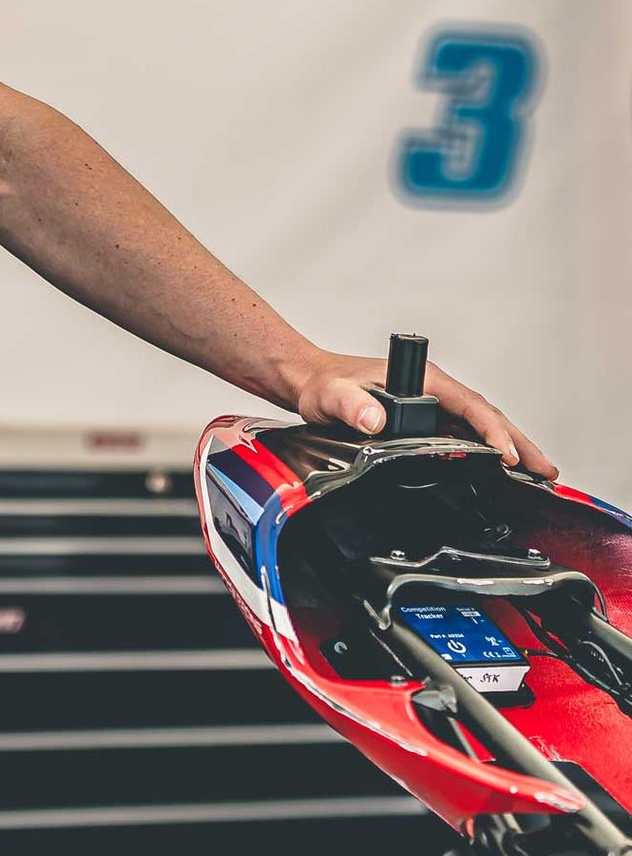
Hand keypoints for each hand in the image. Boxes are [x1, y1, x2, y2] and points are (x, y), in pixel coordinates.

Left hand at [286, 347, 557, 480]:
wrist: (309, 382)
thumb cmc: (322, 383)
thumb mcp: (332, 395)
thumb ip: (350, 404)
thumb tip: (375, 418)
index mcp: (424, 380)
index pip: (471, 406)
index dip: (492, 431)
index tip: (508, 456)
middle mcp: (434, 390)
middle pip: (487, 417)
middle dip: (519, 443)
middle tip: (547, 471)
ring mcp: (432, 405)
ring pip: (480, 428)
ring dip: (509, 449)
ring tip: (537, 475)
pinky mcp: (425, 420)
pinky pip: (463, 436)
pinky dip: (485, 452)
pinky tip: (499, 471)